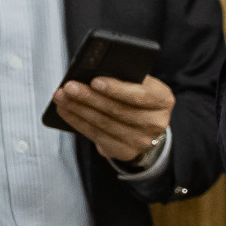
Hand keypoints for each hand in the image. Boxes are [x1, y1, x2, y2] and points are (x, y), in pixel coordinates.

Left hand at [53, 74, 175, 163]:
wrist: (145, 125)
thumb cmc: (137, 96)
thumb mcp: (139, 83)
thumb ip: (125, 79)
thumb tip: (92, 74)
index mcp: (163, 99)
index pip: (141, 94)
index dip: (117, 88)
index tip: (95, 80)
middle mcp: (156, 122)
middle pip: (118, 110)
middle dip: (90, 97)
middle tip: (69, 87)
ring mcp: (141, 140)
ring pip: (104, 124)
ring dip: (79, 110)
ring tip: (62, 97)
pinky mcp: (125, 151)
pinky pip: (97, 136)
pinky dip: (78, 122)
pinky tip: (66, 111)